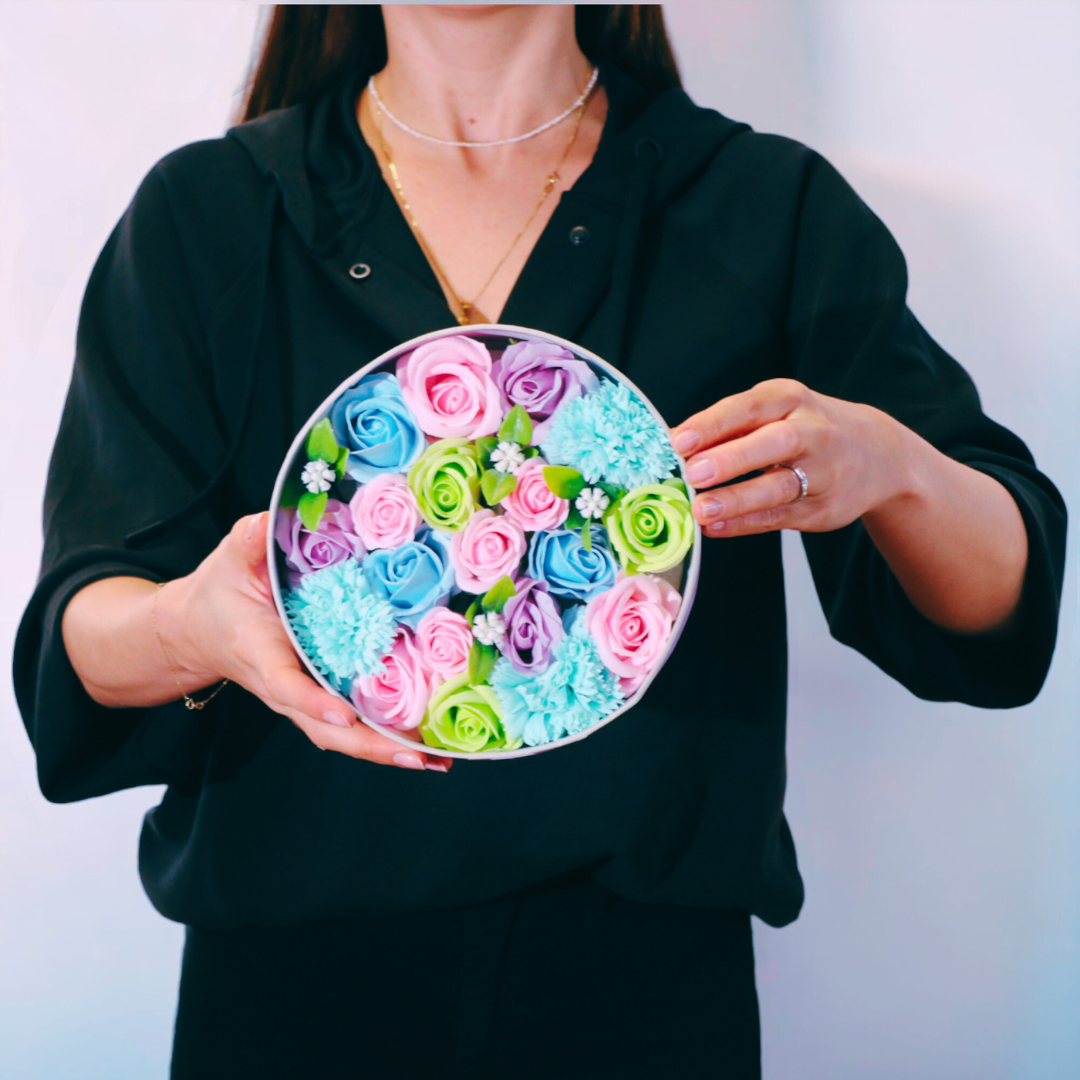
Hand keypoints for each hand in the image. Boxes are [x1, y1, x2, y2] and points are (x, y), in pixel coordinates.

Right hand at [158, 512, 450, 771]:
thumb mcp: (229, 560)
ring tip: (434, 760)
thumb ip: (249, 542)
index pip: (286, 684)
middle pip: (326, 729)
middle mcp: (282, 687)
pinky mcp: (316, 699)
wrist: (199, 629)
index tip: (344, 715)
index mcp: (260, 653)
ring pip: (341, 737)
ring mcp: (300, 700)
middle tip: (418, 756)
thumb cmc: (219, 593)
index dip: (314, 702)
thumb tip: (269, 522)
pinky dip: (384, 741)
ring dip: (386, 752)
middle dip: (370, 746)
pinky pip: (350, 728)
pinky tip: (423, 747)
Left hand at [671, 378, 912, 537]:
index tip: (678, 440)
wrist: (878, 455)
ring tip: (702, 510)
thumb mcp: (774, 412)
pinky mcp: (824, 508)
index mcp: (790, 399)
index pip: (750, 406)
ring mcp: (822, 472)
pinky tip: (716, 528)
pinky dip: (747, 523)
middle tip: (692, 473)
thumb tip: (671, 445)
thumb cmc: (804, 428)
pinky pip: (781, 517)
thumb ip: (729, 428)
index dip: (714, 423)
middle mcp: (812, 431)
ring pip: (780, 486)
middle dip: (732, 458)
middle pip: (775, 442)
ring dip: (738, 499)